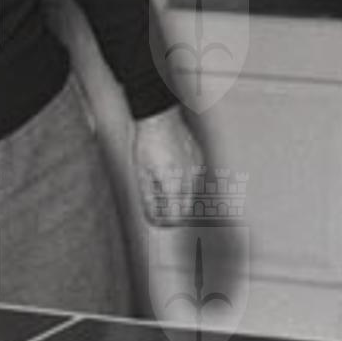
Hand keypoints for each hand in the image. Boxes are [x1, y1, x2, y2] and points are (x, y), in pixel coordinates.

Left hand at [131, 106, 205, 226]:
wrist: (160, 117)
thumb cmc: (146, 144)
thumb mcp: (142, 174)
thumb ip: (149, 199)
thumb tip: (153, 218)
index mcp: (174, 185)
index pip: (175, 218)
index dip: (164, 222)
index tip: (155, 220)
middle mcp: (190, 179)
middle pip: (185, 209)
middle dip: (172, 212)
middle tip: (157, 207)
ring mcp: (197, 167)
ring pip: (190, 192)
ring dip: (177, 194)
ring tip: (159, 180)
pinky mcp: (199, 158)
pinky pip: (193, 176)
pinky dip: (182, 179)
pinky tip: (170, 166)